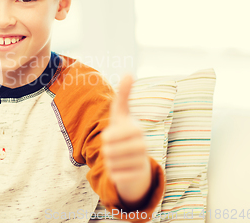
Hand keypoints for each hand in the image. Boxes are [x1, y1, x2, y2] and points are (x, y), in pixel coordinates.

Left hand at [101, 74, 150, 207]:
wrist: (137, 161)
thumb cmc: (124, 133)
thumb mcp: (121, 114)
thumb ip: (123, 95)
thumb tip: (129, 72)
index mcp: (136, 129)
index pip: (109, 136)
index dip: (107, 138)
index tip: (111, 136)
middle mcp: (142, 145)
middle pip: (108, 150)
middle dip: (106, 150)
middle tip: (114, 148)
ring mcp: (143, 161)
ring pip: (111, 164)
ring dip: (110, 162)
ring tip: (118, 157)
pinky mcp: (140, 176)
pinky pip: (116, 176)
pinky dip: (114, 174)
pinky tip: (123, 169)